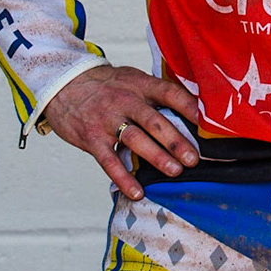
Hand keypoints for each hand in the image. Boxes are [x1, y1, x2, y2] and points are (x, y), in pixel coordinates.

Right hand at [41, 64, 200, 200]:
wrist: (63, 84)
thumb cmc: (105, 84)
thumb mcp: (132, 78)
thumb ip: (155, 92)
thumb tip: (191, 106)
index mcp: (140, 84)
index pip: (169, 93)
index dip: (189, 106)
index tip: (206, 122)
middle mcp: (125, 101)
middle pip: (154, 121)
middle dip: (176, 141)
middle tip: (193, 158)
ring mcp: (108, 121)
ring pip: (135, 140)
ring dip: (157, 157)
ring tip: (175, 171)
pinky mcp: (92, 139)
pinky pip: (109, 161)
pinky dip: (123, 179)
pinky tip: (137, 192)